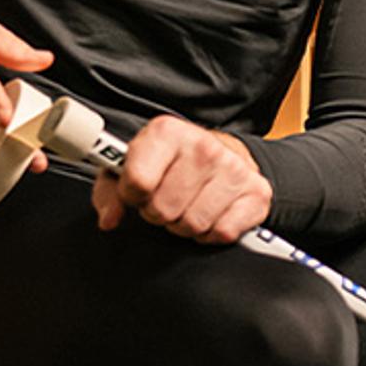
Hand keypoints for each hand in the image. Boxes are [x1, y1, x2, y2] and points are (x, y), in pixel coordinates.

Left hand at [92, 117, 271, 243]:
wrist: (225, 153)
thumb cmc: (172, 162)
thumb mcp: (133, 166)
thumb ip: (110, 192)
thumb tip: (109, 219)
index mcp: (166, 132)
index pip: (136, 182)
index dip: (132, 196)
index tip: (139, 191)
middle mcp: (202, 146)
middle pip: (163, 209)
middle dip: (159, 212)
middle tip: (166, 199)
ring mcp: (233, 168)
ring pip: (193, 224)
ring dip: (185, 224)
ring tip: (188, 204)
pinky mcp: (256, 192)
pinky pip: (222, 233)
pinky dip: (213, 231)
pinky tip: (211, 212)